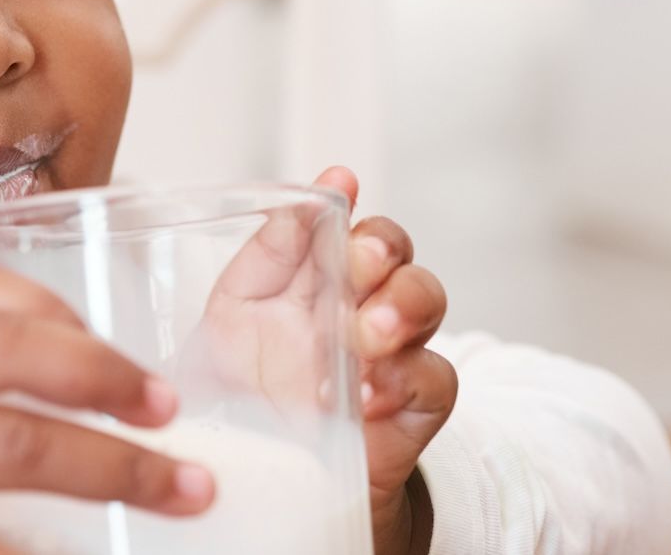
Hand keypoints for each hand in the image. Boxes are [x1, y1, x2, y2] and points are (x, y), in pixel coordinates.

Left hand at [173, 167, 455, 554]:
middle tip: (359, 264)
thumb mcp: (236, 318)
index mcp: (321, 279)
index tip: (340, 186)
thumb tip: (303, 201)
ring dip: (399, 306)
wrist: (269, 484)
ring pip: (428, 300)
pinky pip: (435, 377)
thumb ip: (268, 257)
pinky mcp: (414, 409)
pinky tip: (366, 393)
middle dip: (382, 248)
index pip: (349, 224)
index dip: (346, 202)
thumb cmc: (252, 395)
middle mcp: (363, 307)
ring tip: (363, 334)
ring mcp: (393, 354)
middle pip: (397, 253)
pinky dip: (404, 377)